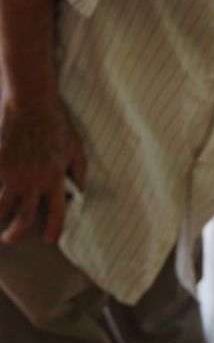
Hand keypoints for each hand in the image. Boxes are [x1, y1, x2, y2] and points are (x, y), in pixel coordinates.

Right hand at [0, 95, 85, 244]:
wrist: (32, 103)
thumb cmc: (56, 125)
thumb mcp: (75, 148)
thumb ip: (78, 173)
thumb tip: (77, 194)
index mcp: (55, 178)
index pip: (57, 213)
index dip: (54, 230)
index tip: (48, 239)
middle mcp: (33, 180)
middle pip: (23, 219)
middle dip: (15, 234)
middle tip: (10, 237)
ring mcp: (12, 174)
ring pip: (0, 209)